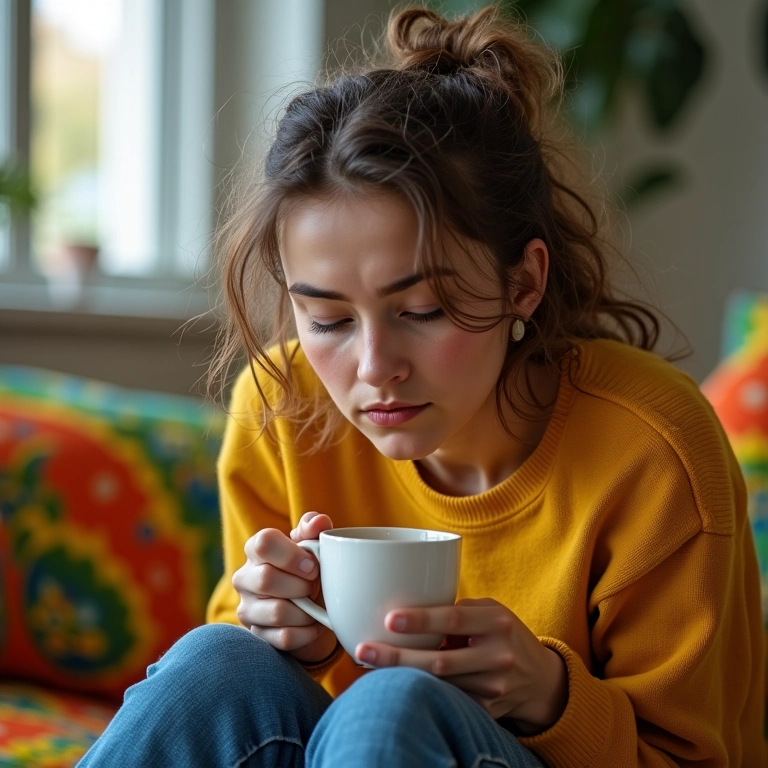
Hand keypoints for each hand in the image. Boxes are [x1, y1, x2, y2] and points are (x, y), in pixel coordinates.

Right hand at [232, 511, 337, 663]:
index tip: (312, 566)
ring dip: (306, 611)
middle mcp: (244, 577)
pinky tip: (313, 625)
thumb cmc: (308, 568)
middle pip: (267, 579)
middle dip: (301, 585)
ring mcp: (247, 608)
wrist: (310, 606)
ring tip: (314, 607)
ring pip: (277, 611)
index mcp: (256, 549)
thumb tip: (319, 522)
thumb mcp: (313, 544)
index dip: (291, 555)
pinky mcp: (257, 635)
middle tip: (315, 586)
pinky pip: (284, 636)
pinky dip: (306, 632)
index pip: (263, 543)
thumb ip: (314, 528)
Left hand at [354, 598, 567, 733]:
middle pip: (440, 661)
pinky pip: (448, 701)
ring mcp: (493, 688)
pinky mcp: (487, 711)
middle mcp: (497, 656)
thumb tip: (410, 608)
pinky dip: (421, 693)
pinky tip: (396, 685)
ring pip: (440, 686)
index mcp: (496, 622)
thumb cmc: (503, 633)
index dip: (421, 620)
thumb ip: (457, 609)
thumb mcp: (489, 611)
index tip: (389, 619)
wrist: (539, 678)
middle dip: (398, 657)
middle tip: (363, 650)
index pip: (455, 619)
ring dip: (402, 677)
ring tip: (370, 664)